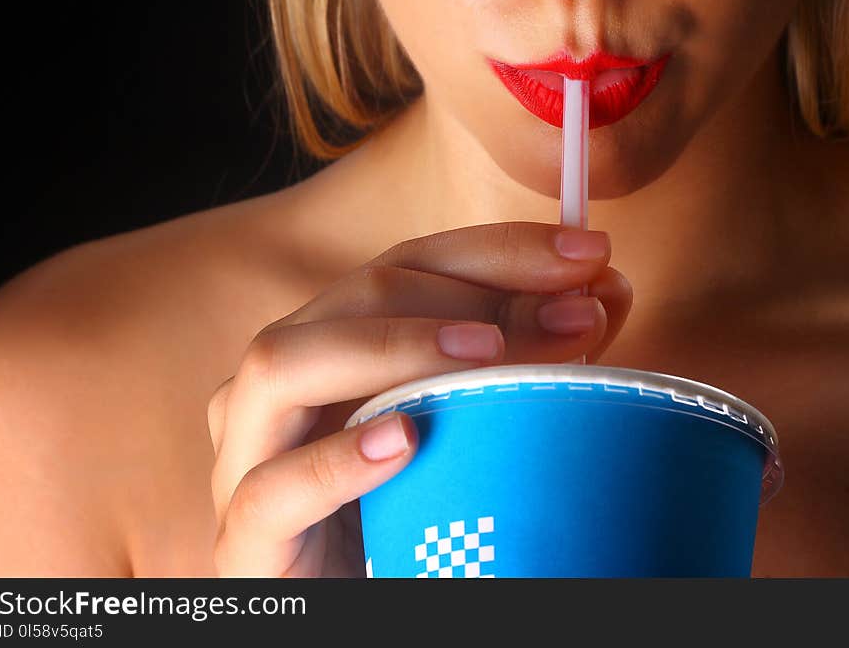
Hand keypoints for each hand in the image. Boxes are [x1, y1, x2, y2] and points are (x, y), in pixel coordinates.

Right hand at [208, 222, 631, 575]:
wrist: (352, 598)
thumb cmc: (418, 514)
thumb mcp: (478, 423)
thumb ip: (529, 358)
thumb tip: (602, 291)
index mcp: (334, 349)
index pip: (406, 266)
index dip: (495, 250)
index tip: (588, 251)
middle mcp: (283, 387)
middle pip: (354, 295)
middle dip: (467, 292)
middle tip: (568, 314)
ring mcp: (252, 457)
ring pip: (283, 365)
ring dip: (392, 346)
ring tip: (486, 355)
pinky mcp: (247, 540)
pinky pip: (271, 490)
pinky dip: (335, 460)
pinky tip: (403, 442)